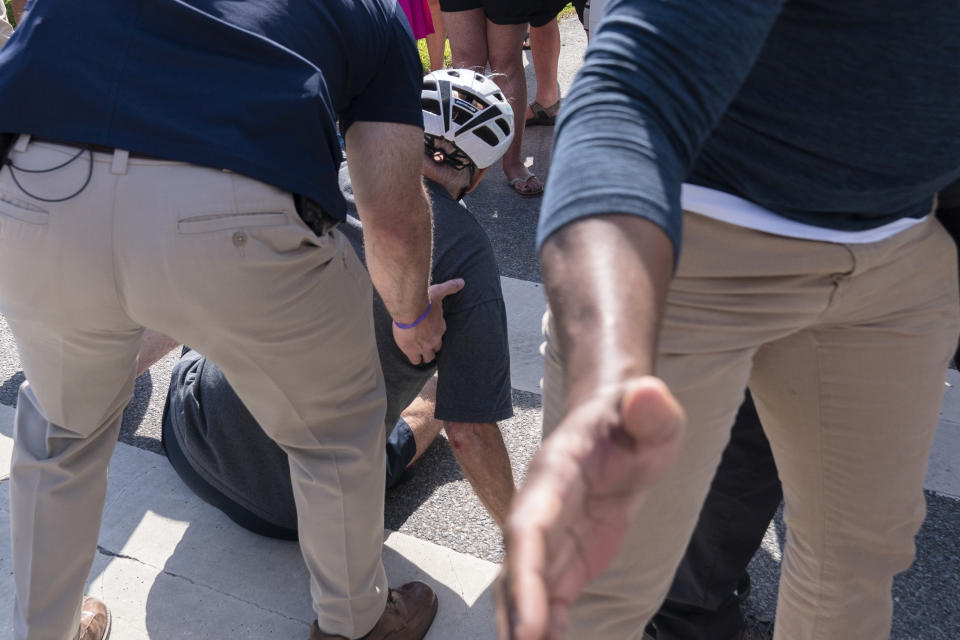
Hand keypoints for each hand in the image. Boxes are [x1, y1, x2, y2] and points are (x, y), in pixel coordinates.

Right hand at [392, 278, 464, 364]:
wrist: (411, 310)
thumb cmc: (425, 301)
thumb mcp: (439, 291)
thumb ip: (450, 287)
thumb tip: (462, 282)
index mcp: (440, 327)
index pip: (441, 334)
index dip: (436, 333)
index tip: (431, 330)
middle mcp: (434, 339)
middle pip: (436, 348)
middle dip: (432, 347)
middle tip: (425, 344)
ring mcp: (424, 347)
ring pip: (427, 357)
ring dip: (424, 355)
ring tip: (418, 352)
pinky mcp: (412, 350)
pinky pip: (415, 360)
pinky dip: (414, 358)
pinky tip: (410, 354)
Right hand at [496, 377, 684, 639]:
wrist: (618, 425)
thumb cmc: (632, 418)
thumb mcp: (651, 411)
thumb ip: (649, 406)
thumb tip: (645, 394)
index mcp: (556, 473)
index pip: (530, 527)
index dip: (525, 575)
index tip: (529, 626)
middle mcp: (541, 508)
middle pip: (517, 568)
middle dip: (517, 615)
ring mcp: (550, 537)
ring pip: (525, 590)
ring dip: (524, 629)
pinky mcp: (566, 559)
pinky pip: (550, 601)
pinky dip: (547, 632)